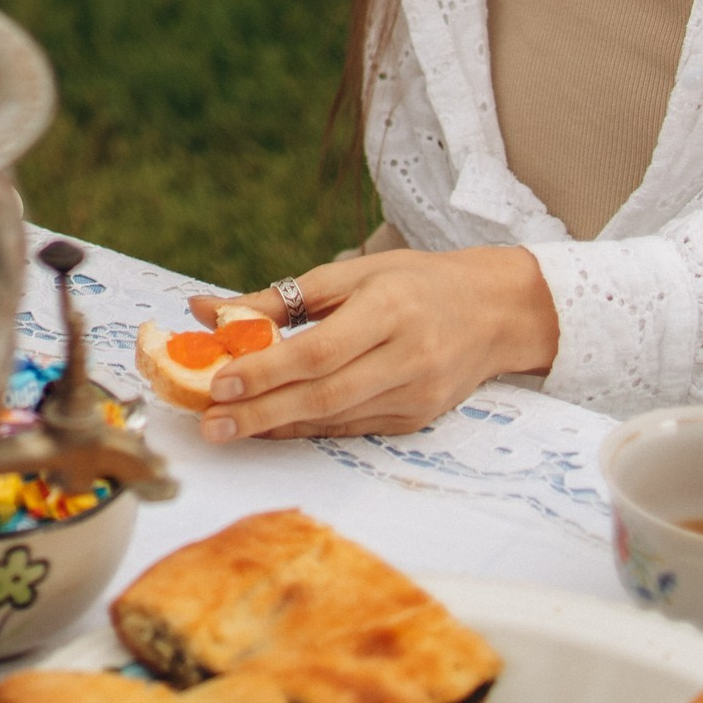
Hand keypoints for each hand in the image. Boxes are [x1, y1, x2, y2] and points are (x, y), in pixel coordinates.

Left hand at [184, 246, 558, 439]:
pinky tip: (270, 428)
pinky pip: (352, 428)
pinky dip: (307, 428)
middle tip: (210, 424)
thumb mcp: (351, 273)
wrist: (497, 311)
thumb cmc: (415, 282)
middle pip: (324, 395)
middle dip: (261, 413)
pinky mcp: (418, 420)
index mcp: (390, 310)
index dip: (267, 371)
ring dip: (277, 426)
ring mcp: (417, 395)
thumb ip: (278, 299)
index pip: (319, 351)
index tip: (219, 383)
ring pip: (336, 417)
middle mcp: (408, 357)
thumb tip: (205, 310)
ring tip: (227, 428)